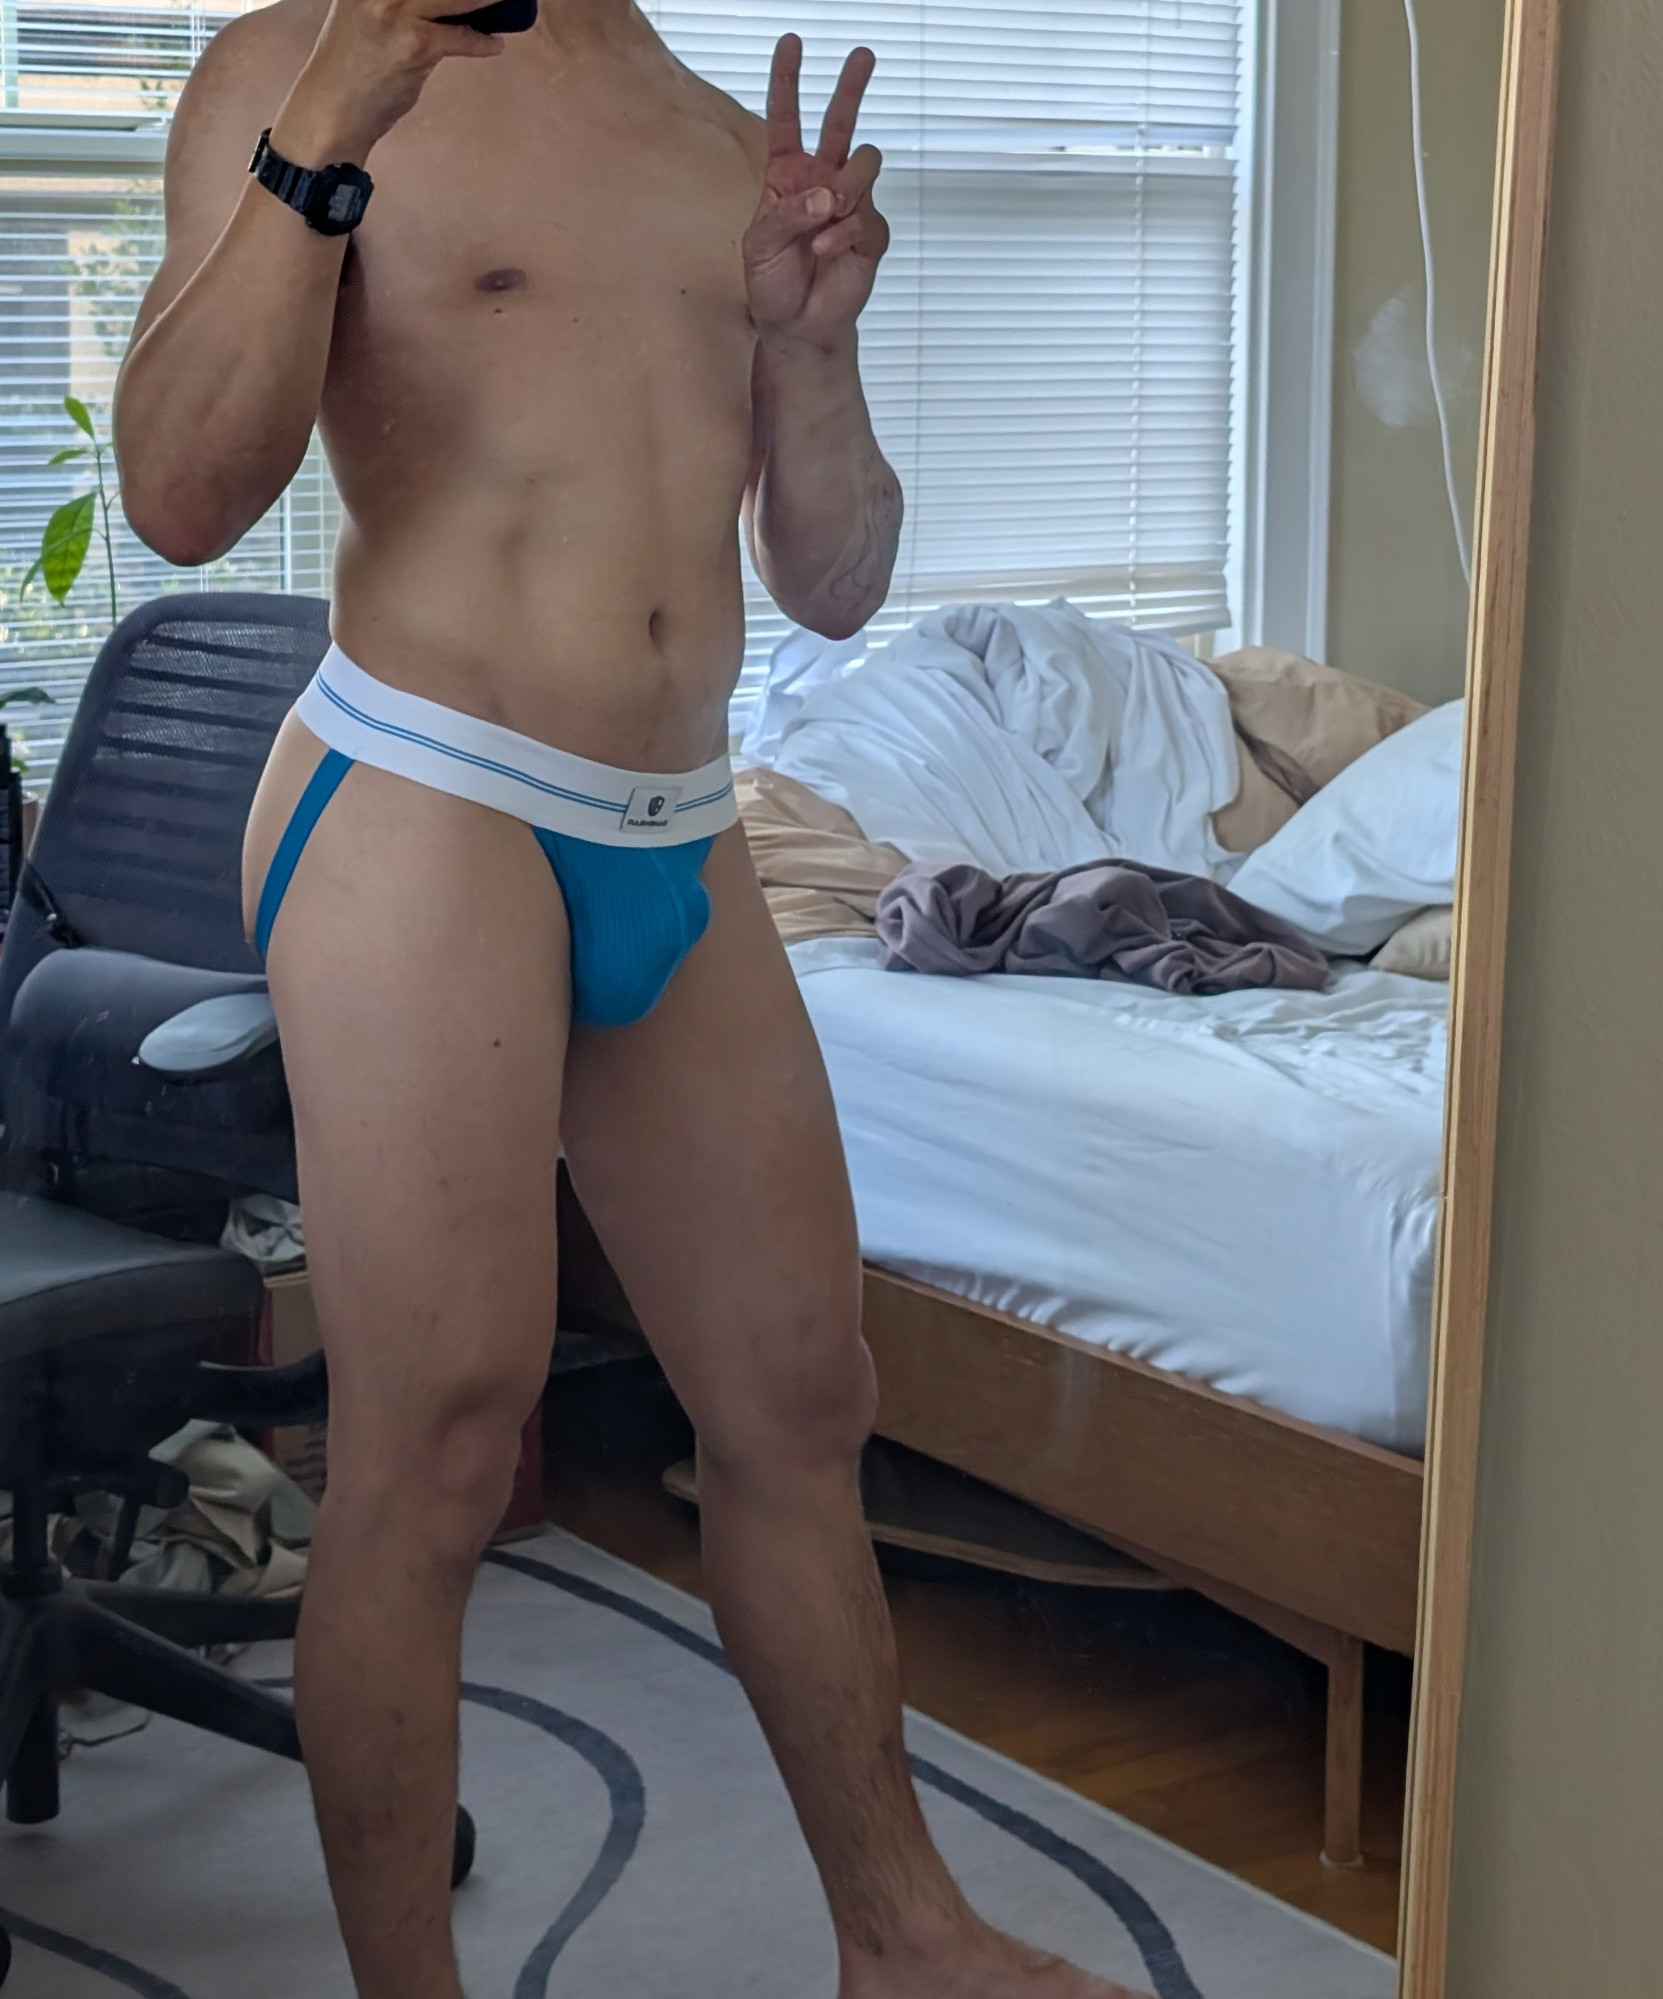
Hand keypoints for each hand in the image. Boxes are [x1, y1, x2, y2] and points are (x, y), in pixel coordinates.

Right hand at [270, 0, 503, 168]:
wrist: (331, 109)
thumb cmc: (352, 64)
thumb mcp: (366, 11)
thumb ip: (403, 1)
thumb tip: (449, 2)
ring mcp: (396, 11)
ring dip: (489, 0)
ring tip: (507, 2)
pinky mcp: (414, 44)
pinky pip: (462, 36)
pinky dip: (483, 42)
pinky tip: (494, 43)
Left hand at [744, 36, 889, 353]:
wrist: (797, 327)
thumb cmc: (771, 284)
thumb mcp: (760, 245)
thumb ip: (788, 213)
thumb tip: (827, 195)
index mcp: (786, 175)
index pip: (786, 118)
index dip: (787, 81)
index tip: (791, 43)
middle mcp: (821, 181)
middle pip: (840, 122)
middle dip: (851, 87)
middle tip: (863, 55)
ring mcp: (849, 205)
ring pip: (864, 162)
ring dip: (846, 185)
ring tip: (829, 213)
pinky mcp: (870, 233)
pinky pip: (865, 215)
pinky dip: (843, 234)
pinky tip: (825, 252)